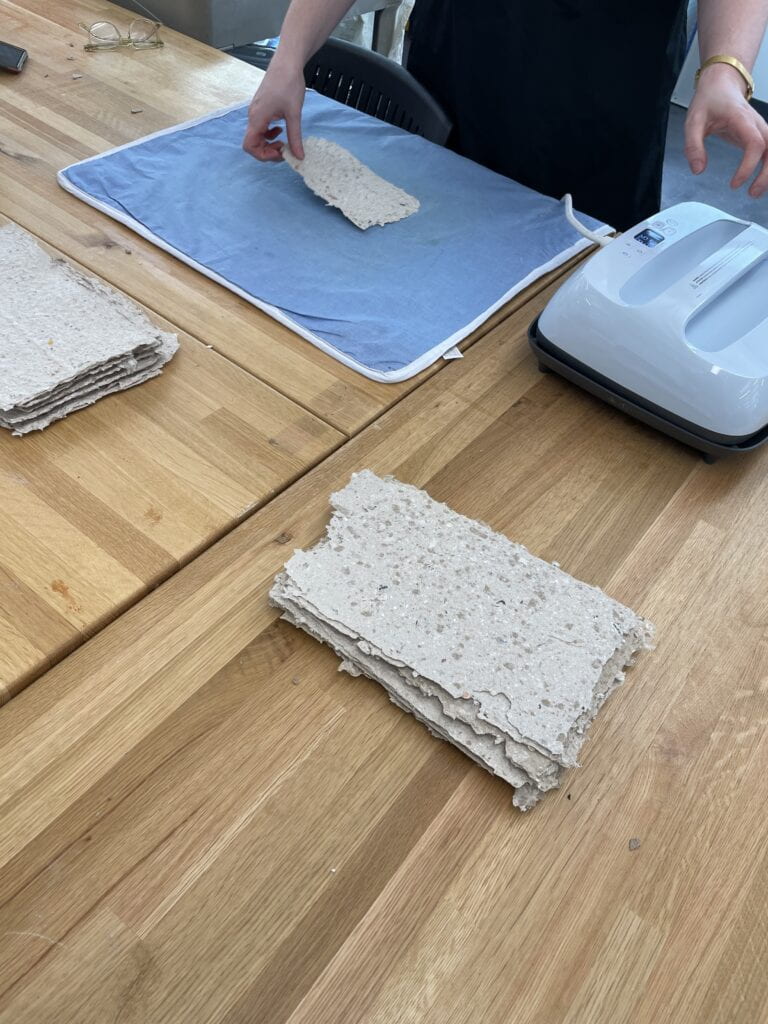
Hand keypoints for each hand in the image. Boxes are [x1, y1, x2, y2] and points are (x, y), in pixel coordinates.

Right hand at [242, 61, 305, 161]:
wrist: (287, 62)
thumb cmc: (289, 83)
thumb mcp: (294, 114)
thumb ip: (295, 137)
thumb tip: (298, 157)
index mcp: (257, 117)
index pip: (249, 146)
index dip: (263, 155)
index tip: (280, 153)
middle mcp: (253, 116)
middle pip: (253, 144)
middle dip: (269, 151)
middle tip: (286, 150)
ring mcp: (256, 112)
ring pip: (258, 136)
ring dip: (270, 143)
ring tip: (285, 141)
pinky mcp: (261, 108)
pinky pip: (261, 128)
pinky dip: (270, 134)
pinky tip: (281, 130)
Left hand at [685, 63, 767, 197]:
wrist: (722, 84)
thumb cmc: (710, 100)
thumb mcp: (693, 121)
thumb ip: (693, 146)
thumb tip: (698, 169)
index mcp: (741, 119)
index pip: (754, 144)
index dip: (748, 166)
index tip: (735, 183)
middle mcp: (756, 123)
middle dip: (766, 174)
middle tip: (752, 192)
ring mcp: (760, 129)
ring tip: (756, 192)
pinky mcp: (758, 135)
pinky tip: (763, 181)